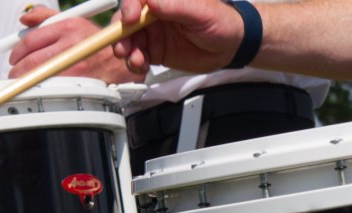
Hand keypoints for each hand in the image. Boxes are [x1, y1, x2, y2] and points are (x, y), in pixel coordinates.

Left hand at [8, 6, 142, 83]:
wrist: (123, 62)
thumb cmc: (98, 44)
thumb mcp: (75, 21)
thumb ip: (47, 17)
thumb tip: (25, 18)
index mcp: (68, 27)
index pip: (31, 39)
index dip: (17, 51)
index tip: (14, 57)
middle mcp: (71, 45)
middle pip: (31, 60)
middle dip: (17, 69)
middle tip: (15, 74)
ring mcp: (76, 66)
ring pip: (39, 76)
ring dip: (26, 82)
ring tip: (24, 83)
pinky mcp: (81, 83)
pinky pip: (53, 88)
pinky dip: (41, 91)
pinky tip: (39, 91)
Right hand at [112, 0, 243, 74]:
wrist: (231, 47)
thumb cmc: (221, 22)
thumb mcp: (200, 12)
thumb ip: (175, 6)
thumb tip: (151, 1)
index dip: (128, 7)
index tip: (130, 20)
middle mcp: (154, 14)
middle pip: (126, 21)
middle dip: (120, 35)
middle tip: (123, 48)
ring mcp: (154, 33)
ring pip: (130, 41)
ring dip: (128, 51)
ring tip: (136, 61)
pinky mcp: (157, 51)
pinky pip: (139, 56)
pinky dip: (136, 63)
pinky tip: (141, 66)